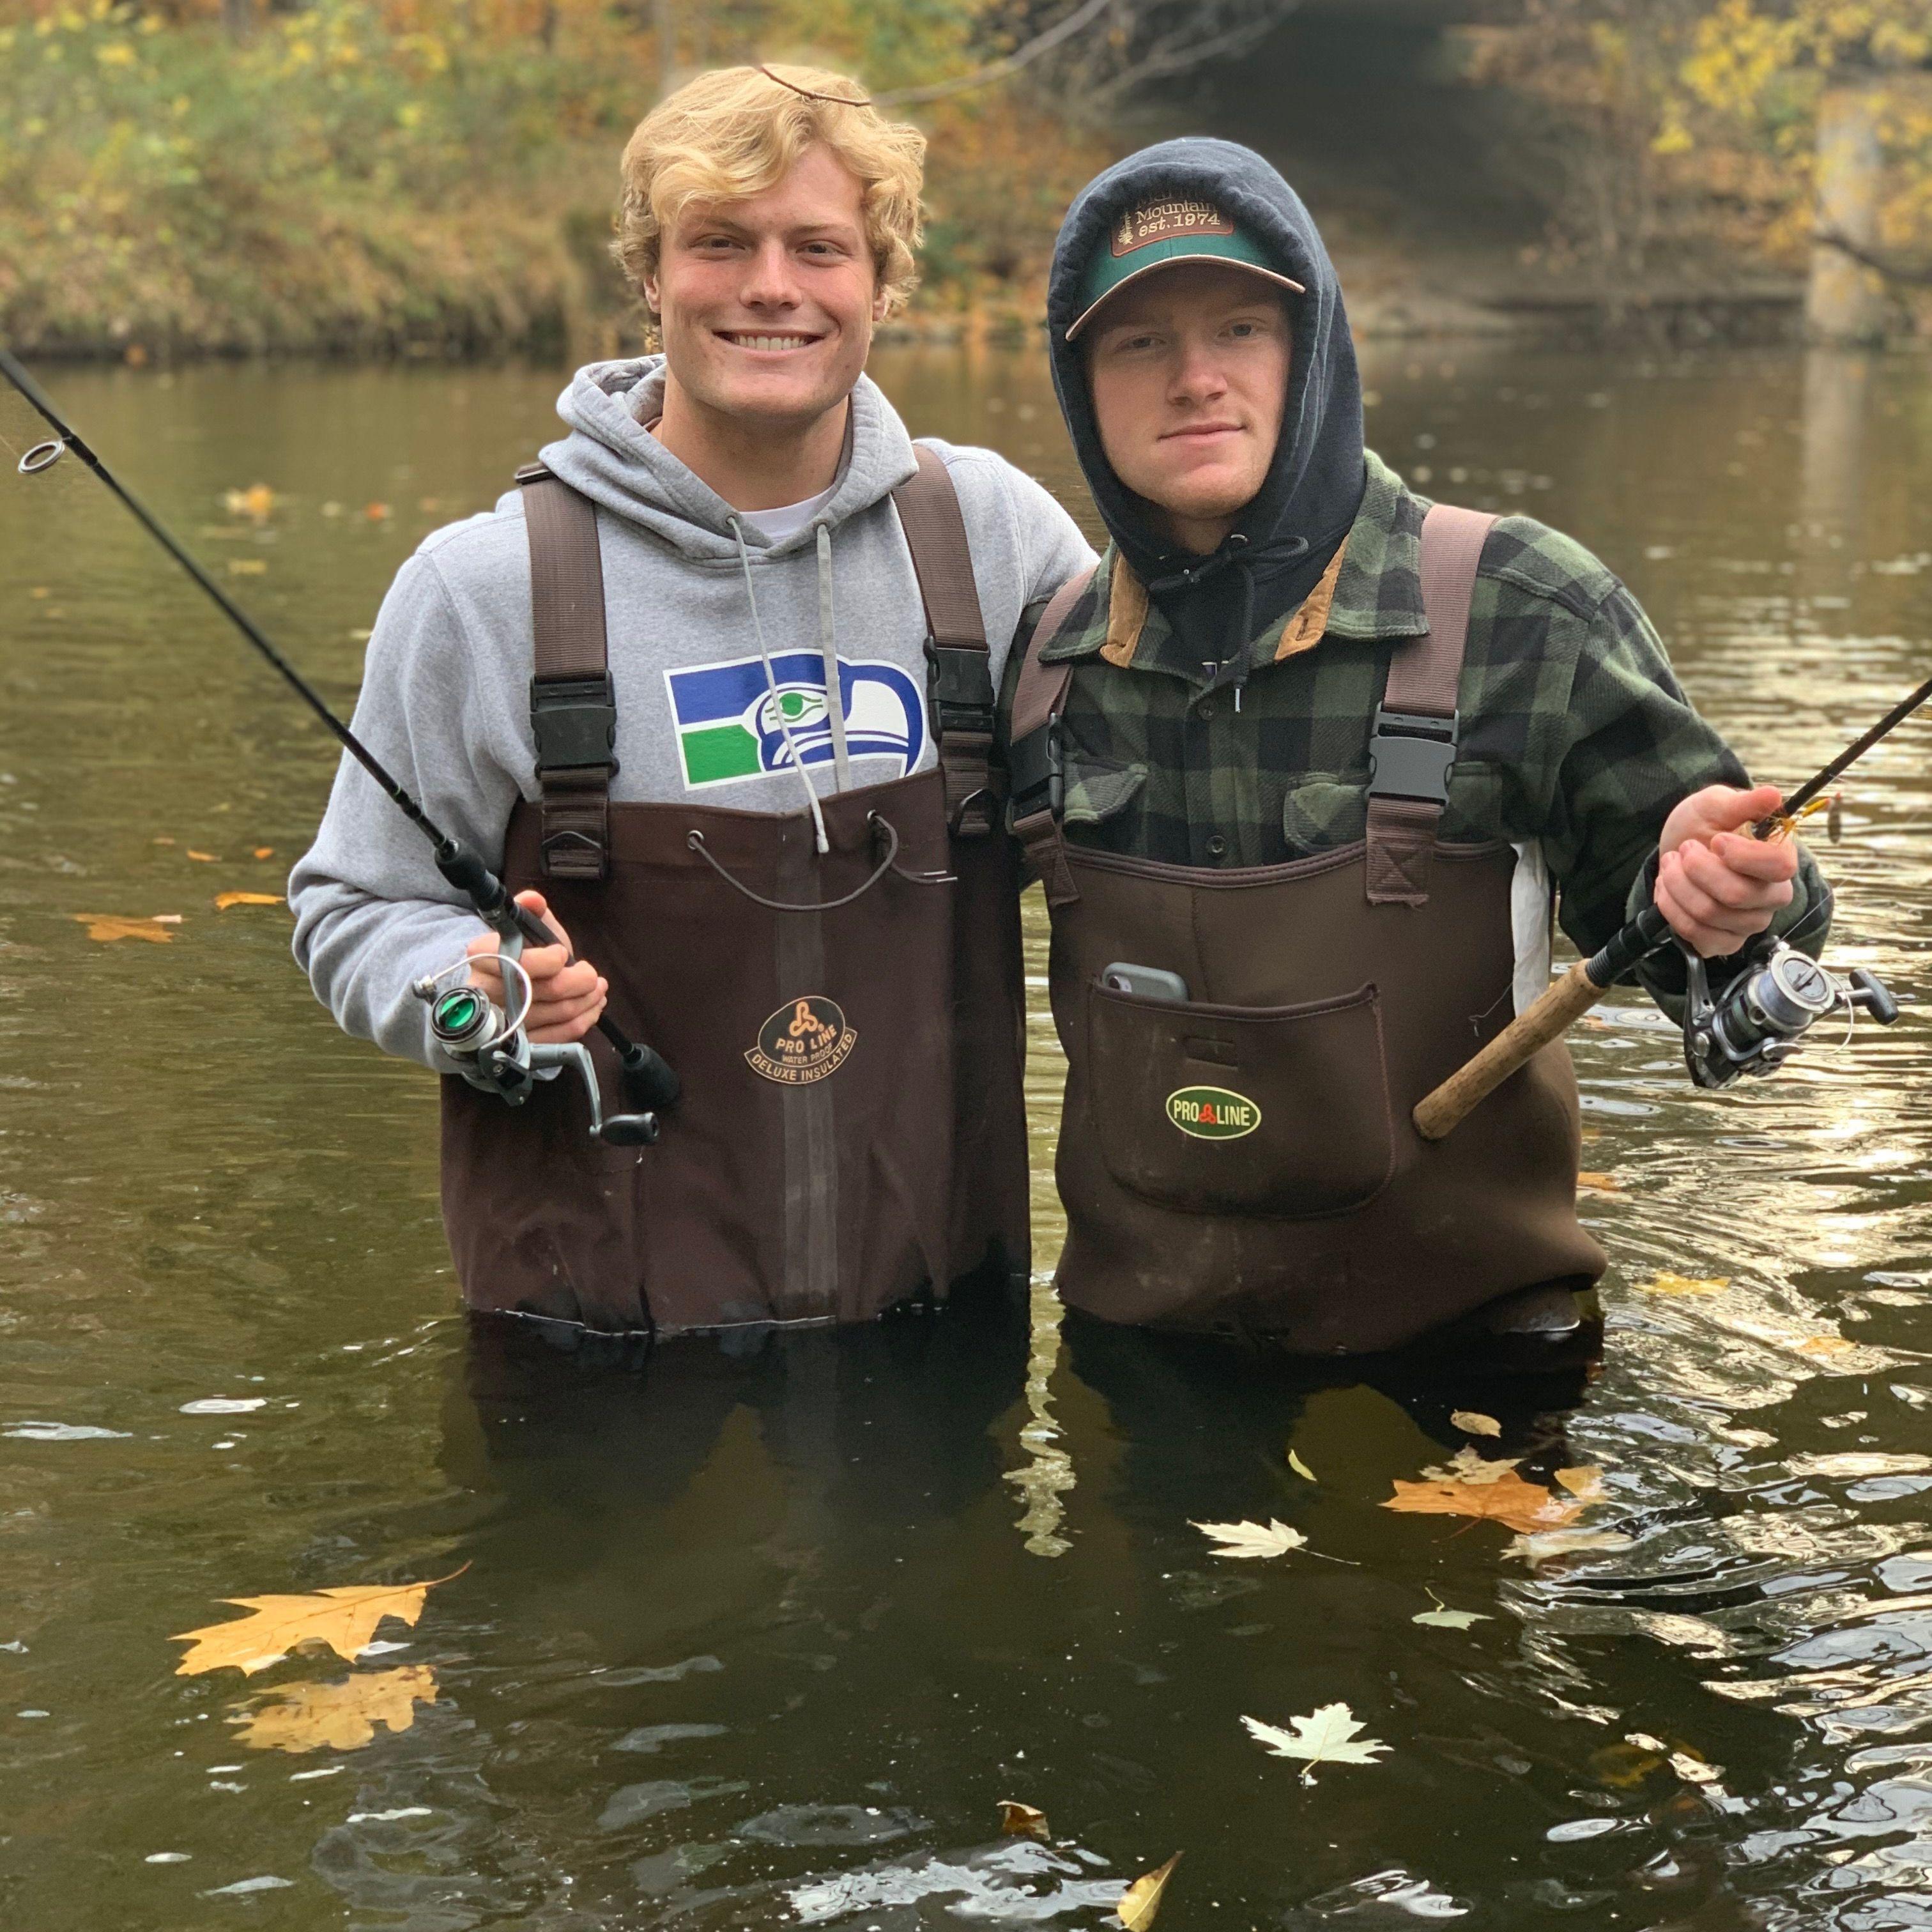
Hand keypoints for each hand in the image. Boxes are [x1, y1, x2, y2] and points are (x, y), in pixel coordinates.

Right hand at [465, 889, 607, 1043]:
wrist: (505, 988)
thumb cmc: (521, 955)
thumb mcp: (526, 928)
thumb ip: (532, 910)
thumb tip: (532, 899)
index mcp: (483, 957)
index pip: (520, 962)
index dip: (550, 959)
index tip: (562, 953)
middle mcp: (488, 992)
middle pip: (549, 989)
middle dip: (581, 979)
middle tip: (591, 973)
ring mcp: (506, 1022)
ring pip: (561, 1012)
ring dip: (589, 998)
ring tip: (597, 986)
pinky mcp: (524, 1042)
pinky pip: (563, 1034)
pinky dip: (586, 1018)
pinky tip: (593, 1005)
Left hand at [1654, 782, 1797, 957]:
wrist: (1679, 851)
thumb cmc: (1704, 825)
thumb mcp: (1717, 805)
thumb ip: (1743, 803)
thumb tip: (1773, 796)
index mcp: (1780, 860)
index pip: (1779, 867)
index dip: (1742, 856)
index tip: (1716, 840)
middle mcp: (1773, 896)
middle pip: (1736, 894)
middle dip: (1695, 868)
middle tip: (1684, 850)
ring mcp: (1749, 923)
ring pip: (1708, 913)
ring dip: (1677, 885)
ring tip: (1672, 866)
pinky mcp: (1724, 941)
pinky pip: (1695, 934)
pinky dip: (1671, 908)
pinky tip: (1669, 889)